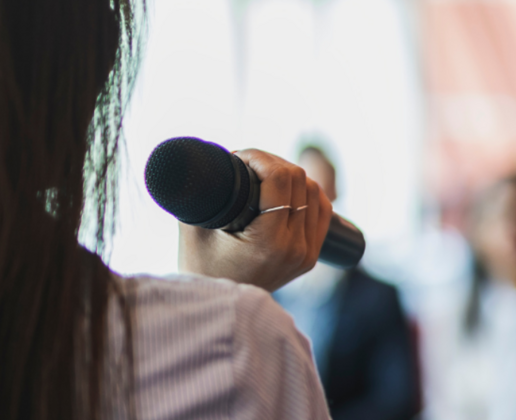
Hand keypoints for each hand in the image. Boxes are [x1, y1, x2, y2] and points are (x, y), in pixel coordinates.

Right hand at [178, 149, 333, 291]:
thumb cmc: (199, 270)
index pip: (279, 179)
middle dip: (271, 162)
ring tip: (263, 174)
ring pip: (314, 192)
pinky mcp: (310, 256)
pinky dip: (308, 192)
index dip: (259, 157)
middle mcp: (295, 248)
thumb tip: (203, 160)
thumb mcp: (193, 229)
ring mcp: (306, 253)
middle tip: (247, 163)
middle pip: (299, 180)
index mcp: (269, 242)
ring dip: (290, 175)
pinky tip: (289, 187)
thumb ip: (198, 195)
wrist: (216, 310)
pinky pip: (322, 211)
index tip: (239, 156)